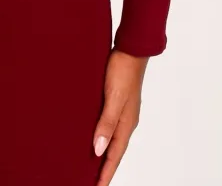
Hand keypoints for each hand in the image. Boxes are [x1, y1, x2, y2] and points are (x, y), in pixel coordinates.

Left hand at [92, 48, 147, 184]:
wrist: (131, 48)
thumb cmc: (123, 71)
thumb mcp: (114, 98)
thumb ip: (106, 123)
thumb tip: (98, 149)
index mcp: (126, 124)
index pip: (114, 156)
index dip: (105, 173)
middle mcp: (125, 121)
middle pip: (114, 151)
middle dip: (104, 168)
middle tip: (92, 181)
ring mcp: (122, 112)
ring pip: (111, 139)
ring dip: (102, 153)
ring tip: (91, 164)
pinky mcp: (117, 101)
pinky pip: (109, 125)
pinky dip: (102, 136)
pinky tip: (93, 134)